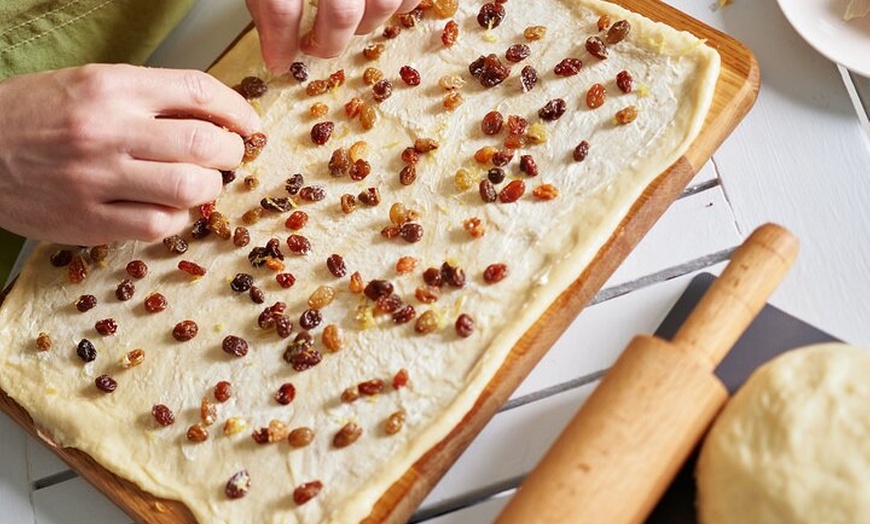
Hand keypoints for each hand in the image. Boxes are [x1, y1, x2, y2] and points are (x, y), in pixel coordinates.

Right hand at [0, 64, 260, 245]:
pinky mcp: (89, 220)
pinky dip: (177, 218)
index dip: (237, 111)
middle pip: (205, 145)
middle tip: (228, 158)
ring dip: (209, 188)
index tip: (249, 126)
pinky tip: (168, 208)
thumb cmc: (35, 115)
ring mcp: (98, 179)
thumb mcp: (90, 85)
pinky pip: (160, 225)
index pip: (198, 93)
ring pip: (190, 188)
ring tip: (199, 183)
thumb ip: (150, 98)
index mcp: (112, 88)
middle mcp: (108, 130)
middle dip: (232, 154)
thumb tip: (215, 119)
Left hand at [247, 0, 420, 72]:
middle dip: (328, 40)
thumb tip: (277, 52)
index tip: (278, 62)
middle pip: (341, 10)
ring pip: (384, 2)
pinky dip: (403, 6)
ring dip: (366, 23)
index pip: (281, 5)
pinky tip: (382, 7)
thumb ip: (269, 4)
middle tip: (314, 46)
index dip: (279, 41)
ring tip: (350, 22)